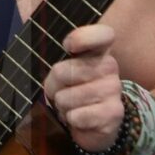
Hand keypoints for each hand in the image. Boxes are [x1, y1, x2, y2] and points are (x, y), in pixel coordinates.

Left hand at [42, 24, 124, 152]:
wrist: (93, 125)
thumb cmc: (73, 91)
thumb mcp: (61, 73)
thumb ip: (56, 61)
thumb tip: (40, 28)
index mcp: (99, 50)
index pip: (102, 34)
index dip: (81, 38)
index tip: (68, 47)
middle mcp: (110, 65)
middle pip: (62, 71)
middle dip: (54, 87)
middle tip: (63, 93)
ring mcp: (114, 88)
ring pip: (66, 97)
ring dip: (63, 107)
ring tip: (73, 107)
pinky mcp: (114, 112)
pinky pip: (77, 116)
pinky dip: (72, 121)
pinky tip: (82, 120)